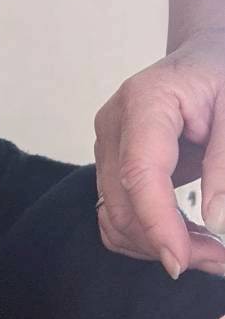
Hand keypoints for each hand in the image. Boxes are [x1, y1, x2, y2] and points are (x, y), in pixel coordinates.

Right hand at [94, 29, 224, 277]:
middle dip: (167, 242)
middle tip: (220, 259)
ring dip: (157, 246)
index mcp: (144, 101)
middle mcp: (112, 126)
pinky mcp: (109, 168)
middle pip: (123, 205)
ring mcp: (105, 149)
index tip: (181, 262)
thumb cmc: (223, 75)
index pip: (139, 173)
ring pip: (115, 220)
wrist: (206, 56)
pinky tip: (182, 239)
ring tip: (207, 252)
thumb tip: (217, 223)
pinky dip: (146, 238)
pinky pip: (115, 218)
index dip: (157, 223)